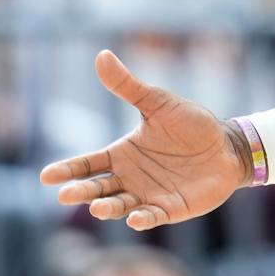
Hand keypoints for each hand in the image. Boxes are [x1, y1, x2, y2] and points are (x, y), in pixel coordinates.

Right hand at [39, 50, 248, 230]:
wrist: (228, 145)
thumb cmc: (191, 124)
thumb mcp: (158, 103)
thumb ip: (129, 86)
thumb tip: (102, 55)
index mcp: (121, 154)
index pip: (87, 165)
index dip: (67, 171)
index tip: (46, 176)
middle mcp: (129, 178)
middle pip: (98, 188)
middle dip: (82, 193)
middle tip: (65, 195)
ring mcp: (148, 195)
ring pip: (121, 205)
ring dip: (109, 208)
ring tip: (98, 208)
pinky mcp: (171, 208)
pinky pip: (153, 216)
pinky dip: (143, 219)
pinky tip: (135, 219)